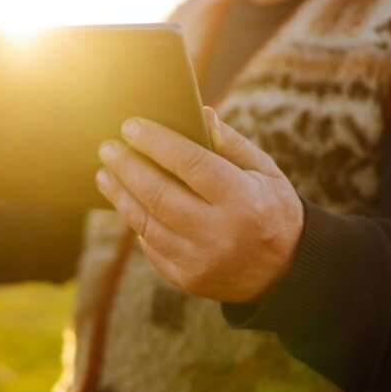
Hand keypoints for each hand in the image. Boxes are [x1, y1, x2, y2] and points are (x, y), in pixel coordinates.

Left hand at [95, 107, 303, 301]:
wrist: (285, 271)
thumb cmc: (271, 209)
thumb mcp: (265, 172)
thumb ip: (232, 144)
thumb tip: (200, 113)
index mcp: (241, 199)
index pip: (190, 163)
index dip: (156, 142)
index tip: (131, 126)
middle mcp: (219, 232)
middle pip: (159, 194)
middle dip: (128, 167)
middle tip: (108, 148)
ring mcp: (200, 260)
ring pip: (147, 223)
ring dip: (121, 195)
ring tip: (105, 174)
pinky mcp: (187, 279)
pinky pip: (151, 247)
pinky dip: (136, 223)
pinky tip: (126, 203)